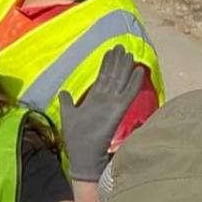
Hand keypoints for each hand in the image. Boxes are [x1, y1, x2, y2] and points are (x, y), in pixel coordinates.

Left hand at [58, 47, 145, 181]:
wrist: (84, 156)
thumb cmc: (76, 138)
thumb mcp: (68, 115)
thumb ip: (66, 102)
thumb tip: (63, 92)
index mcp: (94, 100)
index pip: (102, 78)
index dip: (106, 65)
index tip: (109, 52)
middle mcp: (105, 100)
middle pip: (112, 76)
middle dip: (116, 62)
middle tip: (120, 46)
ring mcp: (112, 104)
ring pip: (120, 81)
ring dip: (124, 67)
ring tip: (129, 53)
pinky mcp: (119, 110)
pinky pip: (128, 93)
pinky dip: (133, 82)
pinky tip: (138, 70)